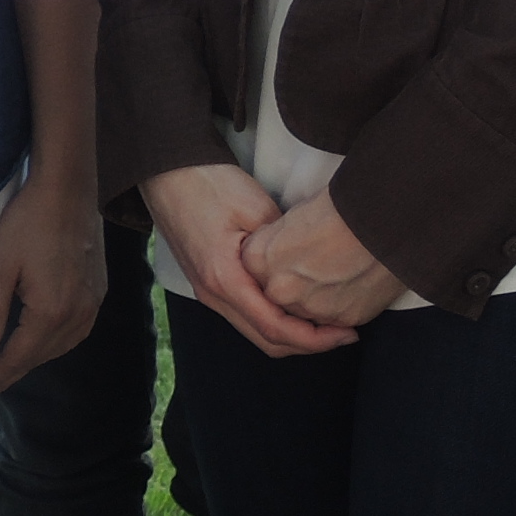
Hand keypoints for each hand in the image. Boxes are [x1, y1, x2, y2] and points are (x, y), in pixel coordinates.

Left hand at [0, 173, 107, 401]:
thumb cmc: (28, 221)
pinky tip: (38, 340)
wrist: (68, 189)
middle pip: (39, 357)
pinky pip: (75, 330)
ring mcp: (92, 303)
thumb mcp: (0, 265)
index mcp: (51, 312)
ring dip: (32, 359)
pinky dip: (53, 343)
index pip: (18, 358)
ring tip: (6, 366)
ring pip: (59, 346)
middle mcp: (77, 314)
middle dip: (10, 372)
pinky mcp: (98, 291)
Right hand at [141, 158, 357, 357]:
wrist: (167, 170)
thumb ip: (284, 249)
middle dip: (309, 344)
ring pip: (255, 331)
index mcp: (224, 279)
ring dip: (292, 334)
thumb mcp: (258, 210)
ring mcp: (207, 292)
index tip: (348, 332)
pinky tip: (296, 306)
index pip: (275, 328)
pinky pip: (245, 316)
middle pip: (266, 341)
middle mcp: (212, 295)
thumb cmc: (209, 183)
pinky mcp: (208, 283)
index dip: (315, 339)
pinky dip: (274, 320)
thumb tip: (312, 273)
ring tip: (326, 322)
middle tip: (344, 333)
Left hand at [238, 192, 409, 331]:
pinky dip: (341, 308)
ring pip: (306, 313)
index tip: (293, 252)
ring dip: (316, 302)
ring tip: (338, 277)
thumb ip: (275, 241)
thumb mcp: (291, 216)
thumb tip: (281, 251)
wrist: (384, 220)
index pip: (257, 269)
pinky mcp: (342, 318)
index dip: (277, 260)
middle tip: (317, 268)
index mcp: (258, 258)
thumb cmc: (338, 208)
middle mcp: (279, 289)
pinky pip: (335, 321)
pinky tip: (354, 285)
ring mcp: (310, 307)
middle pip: (279, 296)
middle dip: (294, 287)